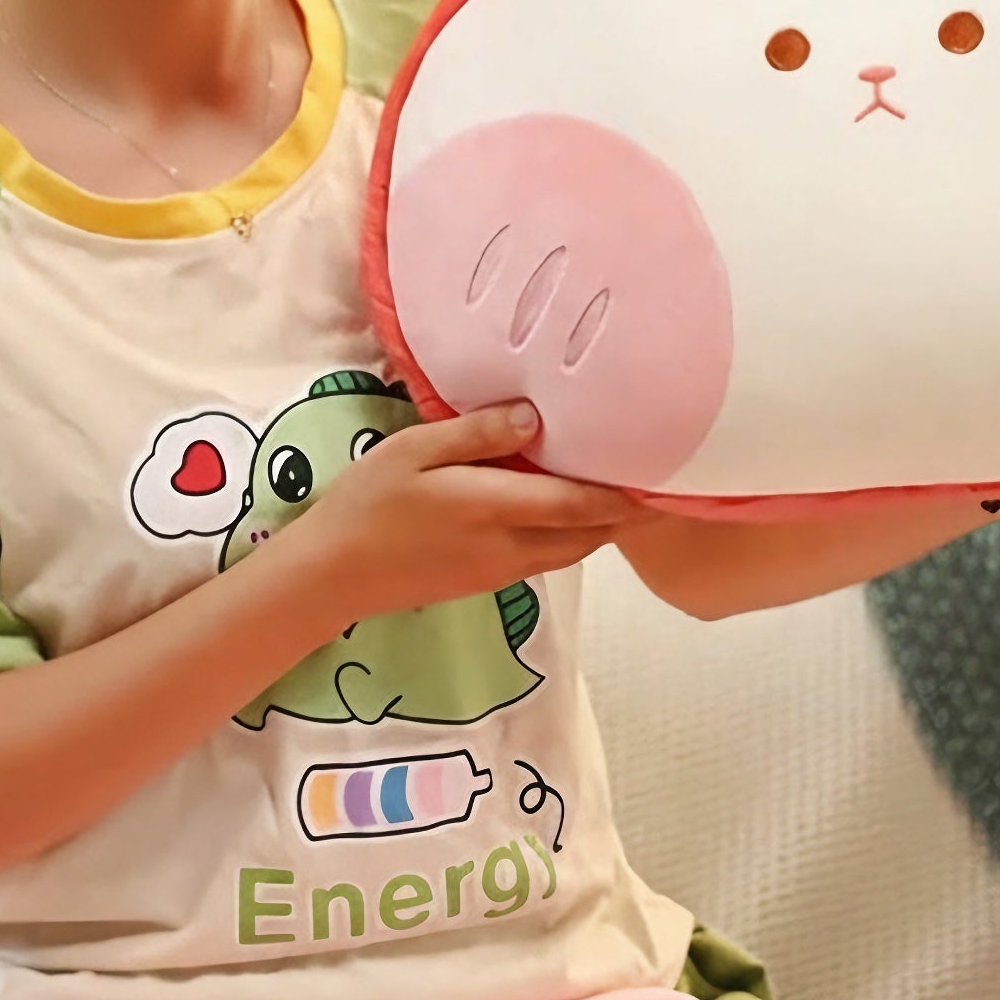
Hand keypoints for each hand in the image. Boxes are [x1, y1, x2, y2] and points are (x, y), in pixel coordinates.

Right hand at [278, 400, 650, 622]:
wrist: (333, 575)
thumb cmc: (368, 504)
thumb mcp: (414, 451)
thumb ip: (477, 434)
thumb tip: (535, 418)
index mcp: (494, 509)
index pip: (582, 505)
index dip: (629, 495)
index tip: (665, 474)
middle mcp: (509, 547)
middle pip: (590, 535)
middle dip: (628, 514)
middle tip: (661, 480)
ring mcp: (501, 570)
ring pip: (573, 550)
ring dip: (602, 525)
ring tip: (625, 490)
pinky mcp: (488, 581)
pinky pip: (548, 556)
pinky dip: (571, 534)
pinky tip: (568, 508)